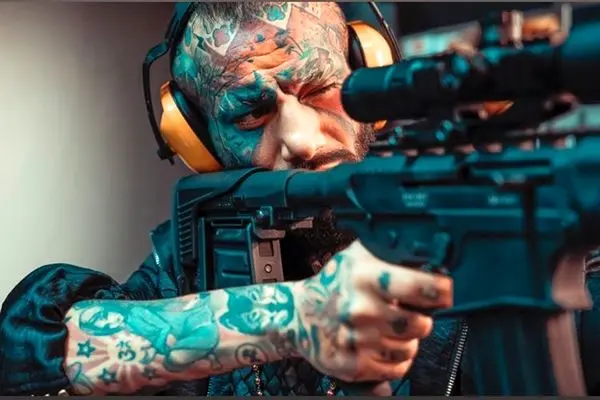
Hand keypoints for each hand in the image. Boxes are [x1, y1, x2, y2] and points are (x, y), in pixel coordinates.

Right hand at [290, 240, 452, 382]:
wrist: (299, 315)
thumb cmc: (334, 284)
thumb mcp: (358, 257)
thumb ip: (391, 253)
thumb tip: (432, 253)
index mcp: (365, 276)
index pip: (421, 286)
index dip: (440, 291)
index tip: (443, 292)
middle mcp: (360, 308)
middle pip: (420, 324)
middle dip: (420, 320)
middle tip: (408, 312)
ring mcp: (356, 339)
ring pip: (410, 349)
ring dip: (407, 341)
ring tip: (389, 329)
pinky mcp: (353, 365)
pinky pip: (396, 370)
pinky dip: (396, 361)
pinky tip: (382, 346)